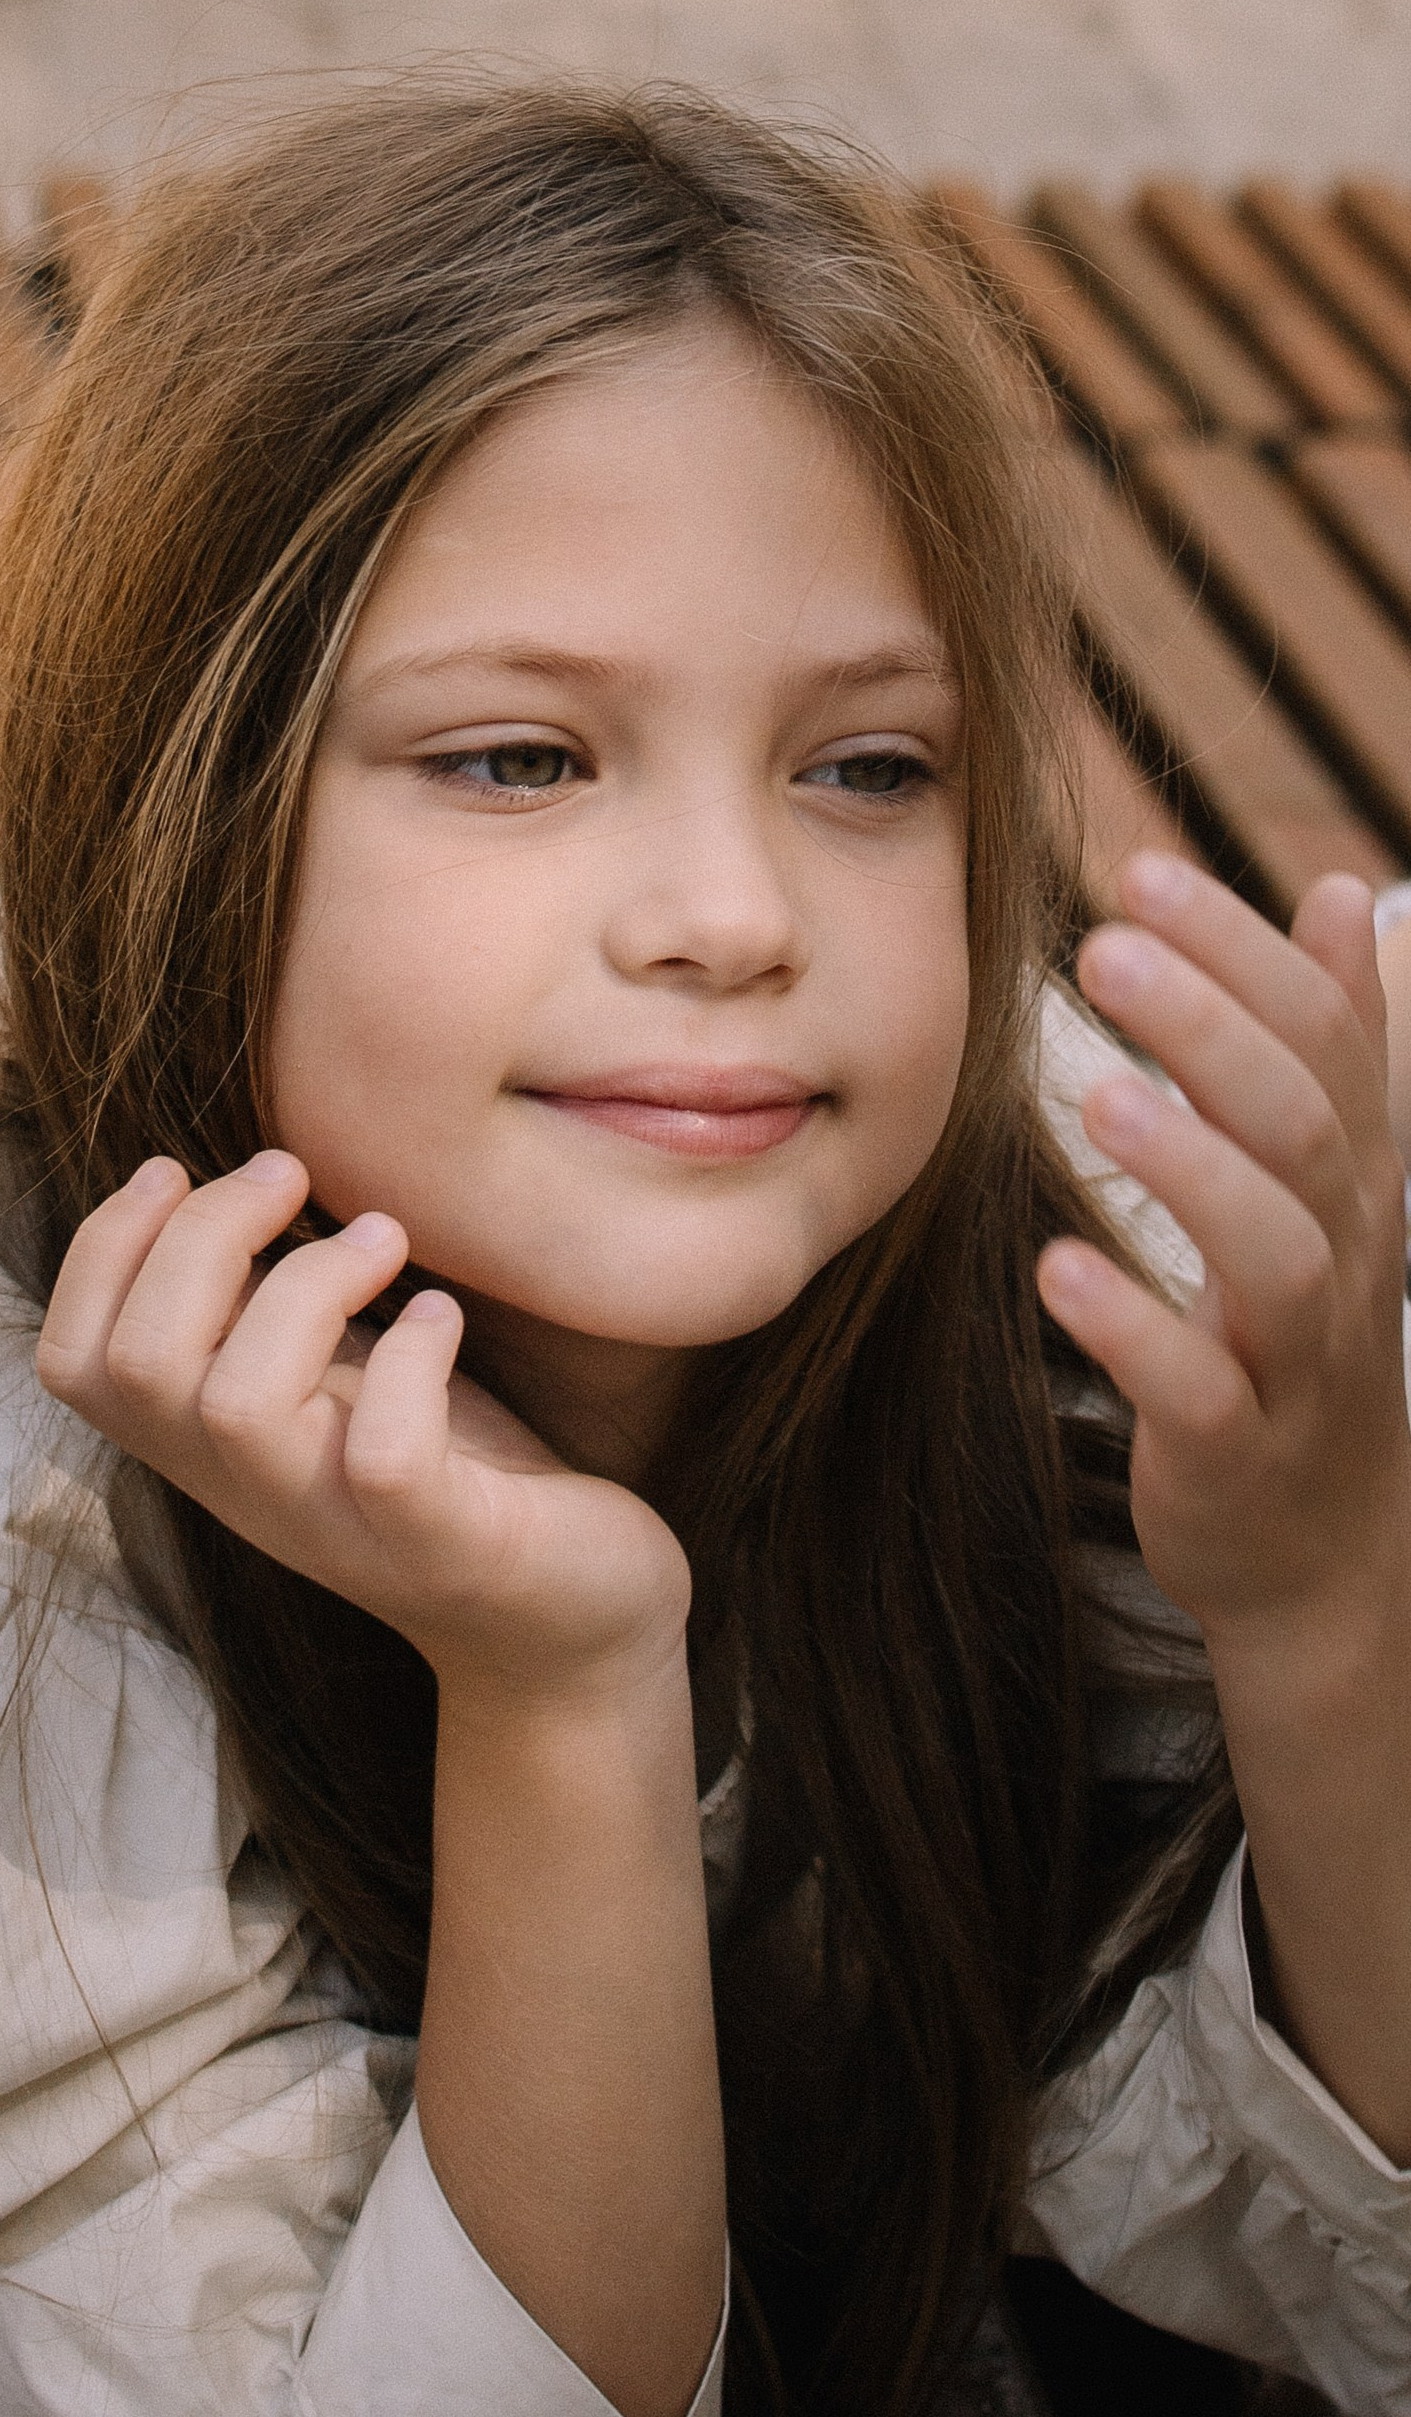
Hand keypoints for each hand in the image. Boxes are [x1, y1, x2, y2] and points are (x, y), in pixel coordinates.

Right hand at [36, 1149, 691, 1713]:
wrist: (565, 1617)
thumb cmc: (445, 1462)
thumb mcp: (325, 1375)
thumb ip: (253, 1308)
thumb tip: (210, 1185)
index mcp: (204, 1448)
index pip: (72, 1364)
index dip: (99, 1251)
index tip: (174, 1169)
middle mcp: (248, 1493)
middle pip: (140, 1365)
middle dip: (204, 1235)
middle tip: (290, 1175)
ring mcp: (336, 1525)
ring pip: (241, 1407)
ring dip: (307, 1283)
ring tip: (383, 1239)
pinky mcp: (435, 1542)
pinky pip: (382, 1456)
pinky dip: (412, 1360)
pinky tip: (442, 1317)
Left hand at [1037, 855, 1410, 1644]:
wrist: (1324, 1548)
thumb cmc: (1299, 1331)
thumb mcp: (1329, 1181)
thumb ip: (1330, 1043)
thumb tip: (1340, 892)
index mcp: (1356, 1177)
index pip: (1324, 1041)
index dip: (1244, 952)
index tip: (1142, 868)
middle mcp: (1344, 1256)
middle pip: (1302, 1125)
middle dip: (1212, 1029)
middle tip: (1103, 946)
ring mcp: (1299, 1360)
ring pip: (1274, 1255)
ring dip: (1190, 1166)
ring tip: (1096, 1091)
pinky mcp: (1236, 1451)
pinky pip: (1201, 1389)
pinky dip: (1136, 1327)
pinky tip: (1059, 1268)